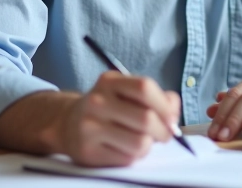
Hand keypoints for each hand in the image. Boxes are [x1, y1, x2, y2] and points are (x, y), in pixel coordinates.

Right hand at [59, 71, 180, 166]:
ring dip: (149, 145)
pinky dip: (134, 156)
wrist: (67, 123)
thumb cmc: (109, 107)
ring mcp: (90, 127)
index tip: (172, 118)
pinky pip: (128, 158)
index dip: (165, 105)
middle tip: (164, 135)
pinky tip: (125, 148)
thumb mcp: (126, 92)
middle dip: (164, 131)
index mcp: (110, 82)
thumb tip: (173, 113)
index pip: (145, 88)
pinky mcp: (89, 151)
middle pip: (146, 119)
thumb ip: (155, 97)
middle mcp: (97, 102)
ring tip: (142, 141)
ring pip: (140, 143)